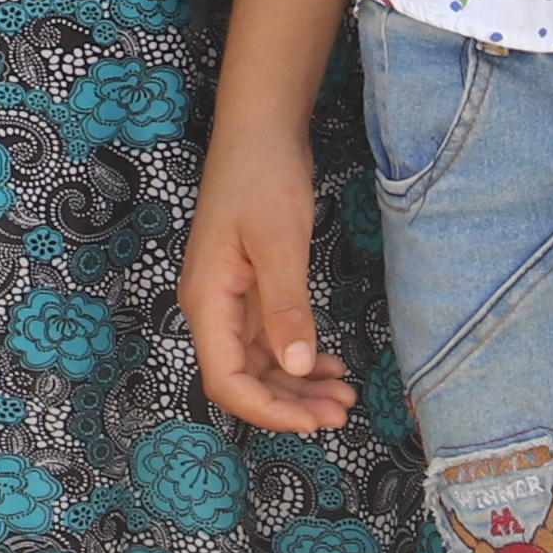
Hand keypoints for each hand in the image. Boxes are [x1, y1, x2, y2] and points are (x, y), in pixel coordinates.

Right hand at [183, 126, 355, 433]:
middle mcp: (213, 307)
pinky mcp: (251, 288)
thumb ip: (287, 307)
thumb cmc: (262, 178)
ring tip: (344, 396)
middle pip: (244, 379)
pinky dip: (300, 357)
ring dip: (299, 385)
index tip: (314, 421)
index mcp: (207, 300)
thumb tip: (295, 366)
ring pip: (261, 363)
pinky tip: (330, 366)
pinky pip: (272, 339)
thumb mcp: (279, 244)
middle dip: (290, 403)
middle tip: (341, 413)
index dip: (267, 409)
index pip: (227, 379)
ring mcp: (231, 299)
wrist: (260, 131)